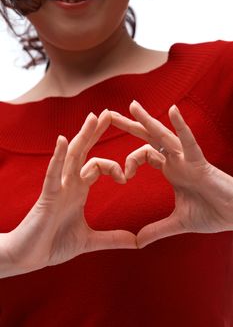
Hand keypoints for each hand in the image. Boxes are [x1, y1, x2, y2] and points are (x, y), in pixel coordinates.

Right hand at [4, 110, 136, 276]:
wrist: (28, 257)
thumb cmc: (53, 244)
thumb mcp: (89, 241)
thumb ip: (112, 238)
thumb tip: (136, 242)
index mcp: (79, 190)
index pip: (98, 166)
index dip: (114, 166)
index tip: (126, 176)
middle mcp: (69, 184)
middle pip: (84, 152)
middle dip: (96, 132)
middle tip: (110, 113)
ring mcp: (58, 188)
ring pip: (71, 156)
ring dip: (82, 136)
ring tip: (93, 117)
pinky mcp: (47, 196)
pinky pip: (53, 173)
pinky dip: (58, 156)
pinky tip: (63, 140)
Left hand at [111, 101, 232, 247]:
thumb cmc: (213, 213)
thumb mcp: (178, 222)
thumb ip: (157, 229)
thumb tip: (138, 242)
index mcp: (171, 170)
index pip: (144, 154)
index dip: (129, 161)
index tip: (122, 176)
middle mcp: (177, 160)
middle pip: (149, 138)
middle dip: (130, 126)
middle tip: (109, 115)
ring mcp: (188, 159)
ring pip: (164, 136)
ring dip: (148, 120)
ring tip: (131, 106)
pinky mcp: (200, 163)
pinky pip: (190, 142)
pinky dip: (182, 126)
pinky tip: (173, 110)